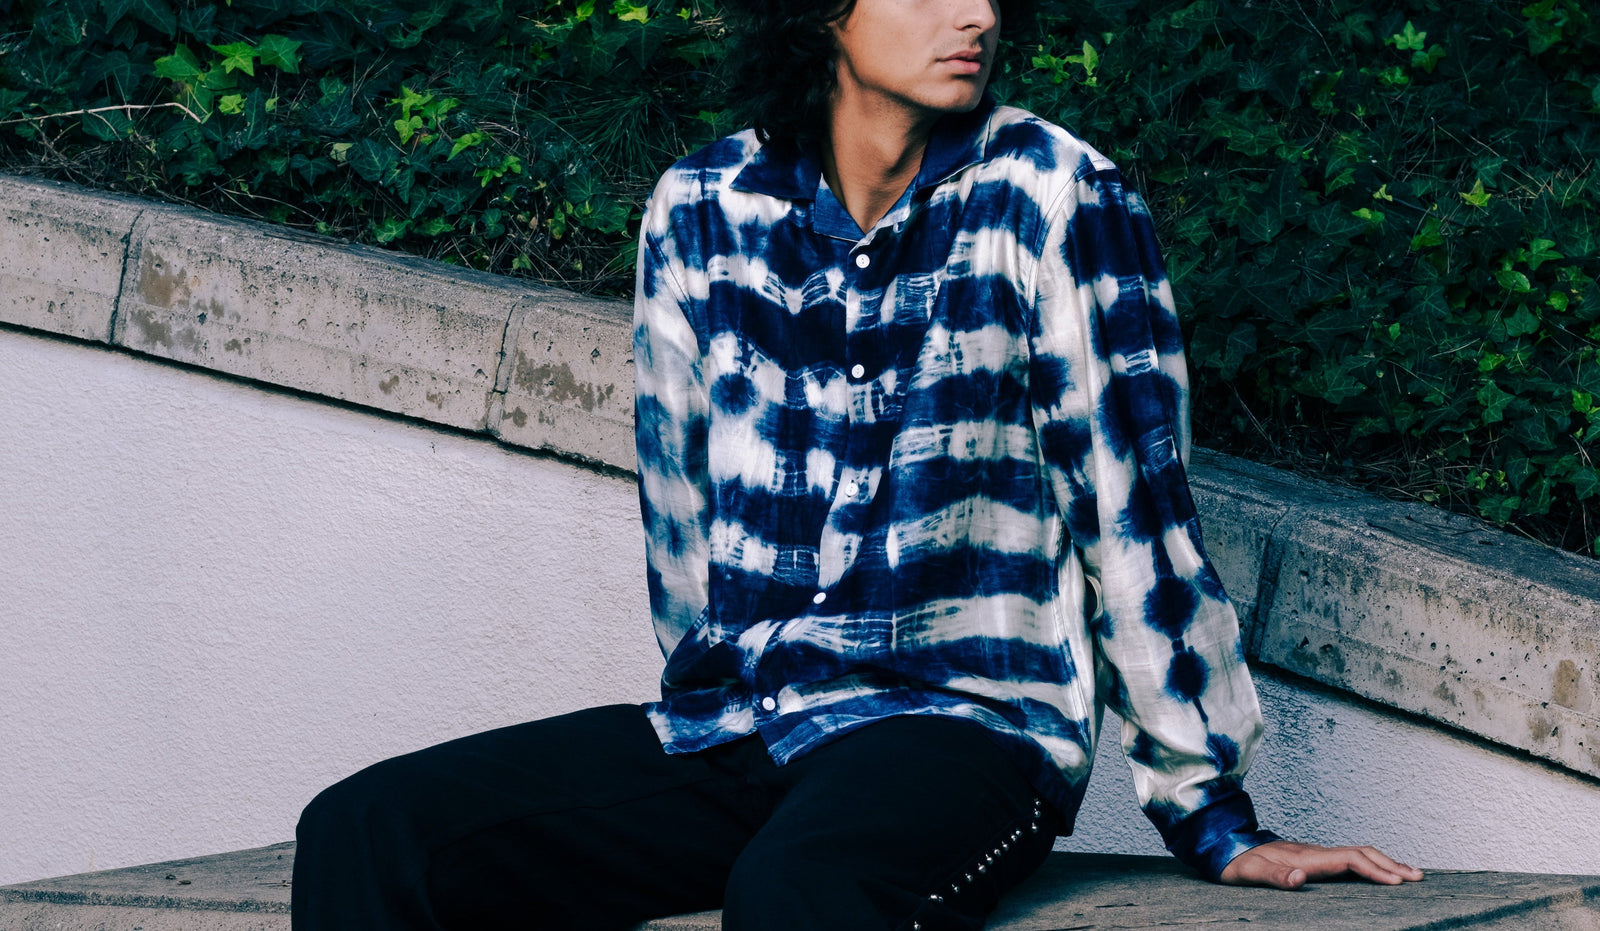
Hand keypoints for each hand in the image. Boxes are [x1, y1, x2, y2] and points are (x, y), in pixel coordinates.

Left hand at [1219, 840, 1424, 889]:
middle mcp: (1314, 853)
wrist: (1224, 847)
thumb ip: (1273, 876)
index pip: (1348, 860)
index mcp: (1305, 857)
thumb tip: (1299, 878)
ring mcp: (1315, 854)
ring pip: (1357, 854)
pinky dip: (1370, 864)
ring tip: (1410, 874)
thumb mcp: (1249, 873)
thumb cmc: (1236, 864)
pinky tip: (1378, 873)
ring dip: (1384, 863)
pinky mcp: (1313, 858)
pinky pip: (1348, 859)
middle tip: (1418, 877)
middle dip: (1390, 864)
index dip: (1374, 870)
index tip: (1397, 883)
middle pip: (1360, 853)